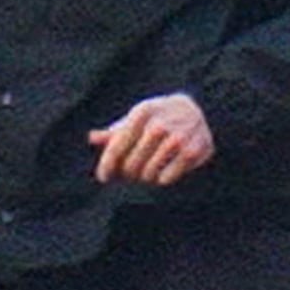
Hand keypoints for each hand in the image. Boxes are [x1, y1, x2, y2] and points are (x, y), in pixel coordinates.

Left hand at [89, 92, 214, 185]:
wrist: (198, 111)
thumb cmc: (157, 118)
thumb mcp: (136, 119)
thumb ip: (114, 132)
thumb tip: (91, 138)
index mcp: (141, 113)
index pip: (117, 147)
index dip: (107, 165)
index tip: (103, 177)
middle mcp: (159, 124)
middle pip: (131, 165)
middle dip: (127, 173)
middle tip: (131, 173)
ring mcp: (177, 138)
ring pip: (148, 174)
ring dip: (145, 177)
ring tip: (148, 170)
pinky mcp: (193, 151)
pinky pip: (166, 178)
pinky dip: (162, 179)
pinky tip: (165, 170)